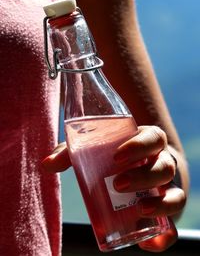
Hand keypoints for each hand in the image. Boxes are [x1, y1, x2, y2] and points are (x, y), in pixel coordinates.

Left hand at [42, 126, 185, 252]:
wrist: (135, 168)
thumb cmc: (112, 156)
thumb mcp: (93, 151)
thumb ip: (70, 154)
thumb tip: (46, 165)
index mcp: (147, 143)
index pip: (153, 138)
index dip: (141, 145)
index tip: (118, 156)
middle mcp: (161, 163)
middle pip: (165, 167)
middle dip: (144, 176)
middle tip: (118, 183)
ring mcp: (166, 188)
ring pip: (175, 195)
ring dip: (161, 204)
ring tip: (139, 210)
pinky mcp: (164, 211)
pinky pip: (173, 225)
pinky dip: (166, 236)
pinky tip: (148, 243)